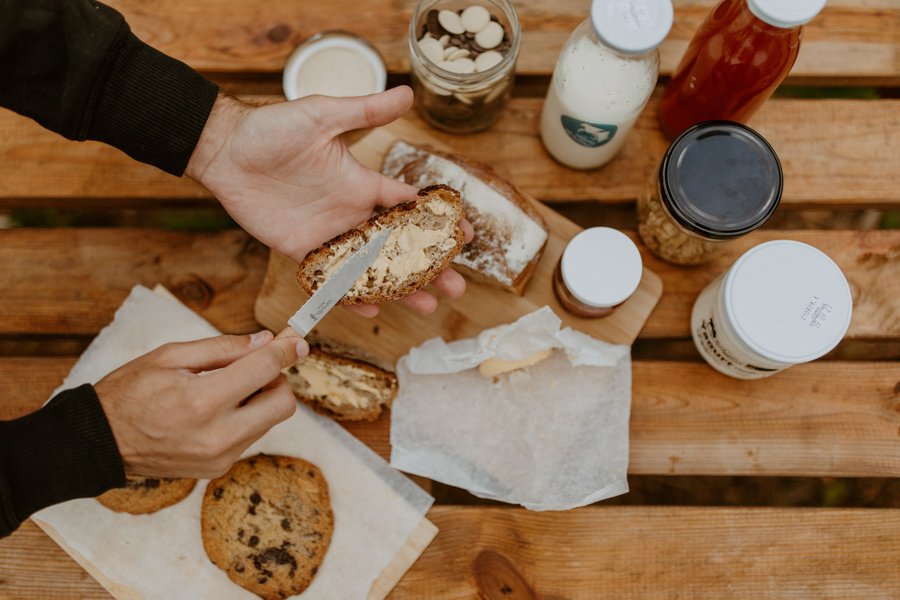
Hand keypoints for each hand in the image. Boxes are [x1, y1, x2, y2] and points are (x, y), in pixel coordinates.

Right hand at [94, 331, 307, 478]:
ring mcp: (219, 457)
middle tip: (254, 368)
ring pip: (269, 422)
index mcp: (203, 401)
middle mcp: (218, 435)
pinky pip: (249, 437)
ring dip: (260, 400)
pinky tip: (214, 411)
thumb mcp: (170, 356)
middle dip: (277, 381)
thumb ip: (223, 348)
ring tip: (223, 389)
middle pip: (283, 404)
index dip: (286, 352)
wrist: (99, 443)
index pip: (264, 371)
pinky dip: (244, 419)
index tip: (297, 342)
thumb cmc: (129, 393)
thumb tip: (265, 341)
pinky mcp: (217, 469)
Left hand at [186, 86, 473, 315]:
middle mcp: (351, 213)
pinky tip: (372, 309)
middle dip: (429, 267)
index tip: (466, 237)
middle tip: (456, 286)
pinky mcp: (301, 251)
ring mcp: (328, 236)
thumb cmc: (273, 128)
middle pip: (399, 247)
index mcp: (362, 184)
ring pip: (372, 269)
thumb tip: (408, 93)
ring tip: (427, 305)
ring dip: (400, 288)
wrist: (227, 151)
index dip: (439, 221)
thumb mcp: (323, 115)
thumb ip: (365, 111)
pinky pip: (330, 279)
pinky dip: (350, 295)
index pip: (410, 207)